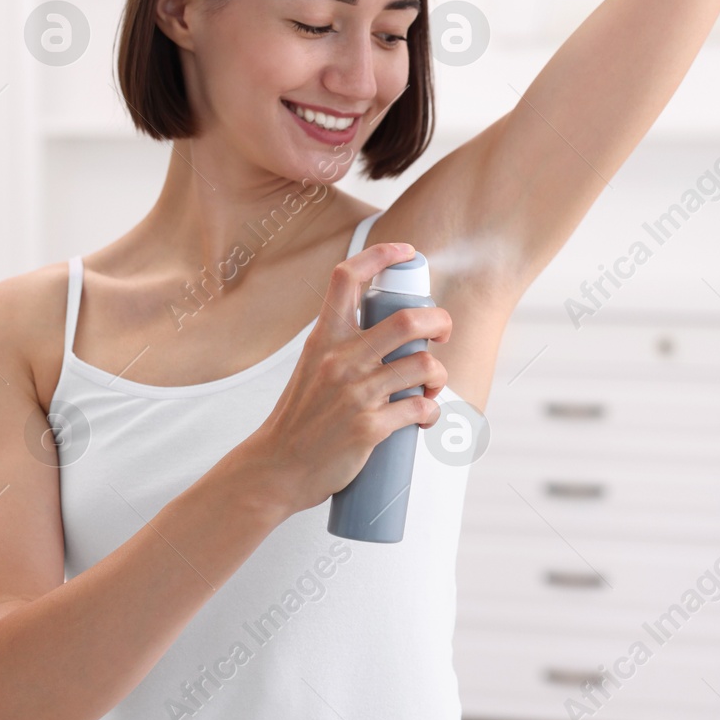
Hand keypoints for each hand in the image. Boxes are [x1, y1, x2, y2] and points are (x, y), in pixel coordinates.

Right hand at [237, 241, 451, 517]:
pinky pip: (419, 409)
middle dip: (440, 322)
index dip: (380, 255)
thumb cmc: (299, 417)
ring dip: (439, 375)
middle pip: (408, 320)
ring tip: (431, 385)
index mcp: (324, 338)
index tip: (406, 251)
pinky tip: (423, 416)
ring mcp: (355, 393)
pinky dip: (430, 412)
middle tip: (443, 333)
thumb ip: (343, 345)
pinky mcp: (369, 427)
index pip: (346, 278)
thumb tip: (390, 332)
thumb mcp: (312, 366)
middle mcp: (340, 360)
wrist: (275, 468)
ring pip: (424, 366)